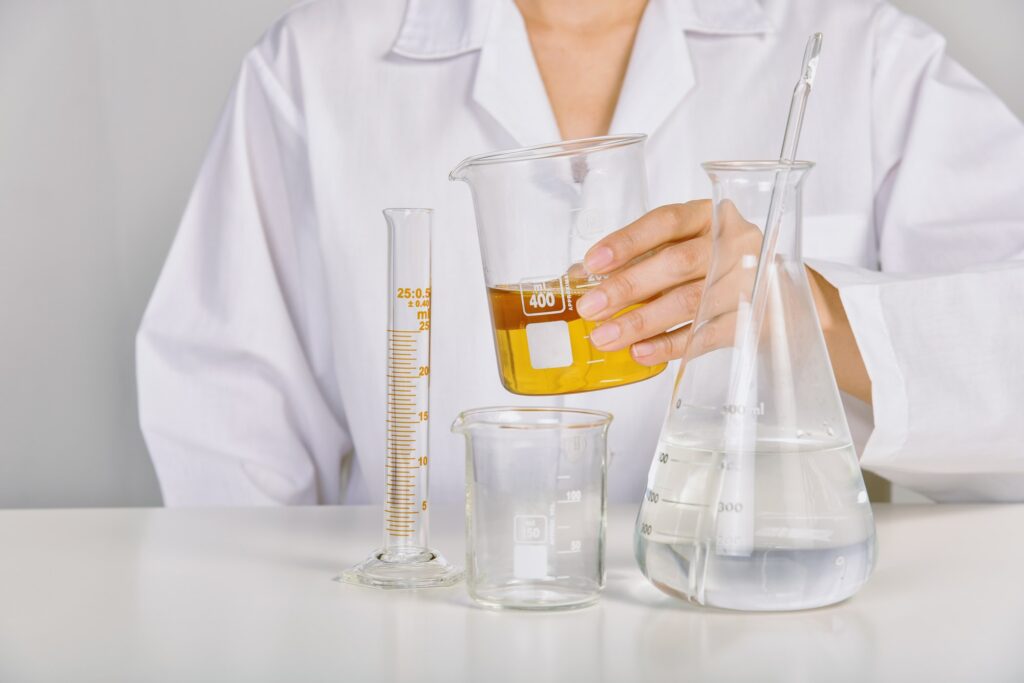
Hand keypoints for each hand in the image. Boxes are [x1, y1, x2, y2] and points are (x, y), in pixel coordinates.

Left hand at [576, 200, 761, 365]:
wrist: (777, 296)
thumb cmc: (715, 266)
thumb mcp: (679, 249)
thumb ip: (635, 259)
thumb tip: (580, 278)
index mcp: (710, 216)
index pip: (667, 221)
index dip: (628, 241)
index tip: (592, 262)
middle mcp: (733, 243)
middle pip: (677, 262)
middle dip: (628, 286)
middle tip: (590, 308)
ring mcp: (747, 281)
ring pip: (690, 301)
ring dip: (642, 322)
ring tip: (605, 337)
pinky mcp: (752, 319)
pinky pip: (707, 335)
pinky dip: (669, 345)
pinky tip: (639, 352)